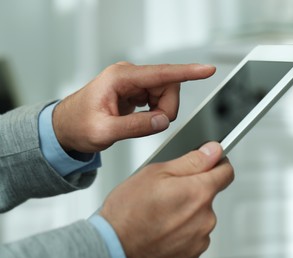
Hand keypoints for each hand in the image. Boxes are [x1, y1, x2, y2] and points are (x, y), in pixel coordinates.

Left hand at [52, 62, 215, 152]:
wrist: (66, 127)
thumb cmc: (78, 125)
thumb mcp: (104, 131)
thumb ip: (135, 126)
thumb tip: (162, 120)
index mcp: (120, 78)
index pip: (161, 73)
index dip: (187, 72)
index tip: (207, 70)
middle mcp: (129, 76)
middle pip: (168, 86)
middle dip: (166, 109)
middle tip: (151, 125)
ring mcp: (133, 82)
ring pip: (165, 93)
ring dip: (160, 111)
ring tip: (138, 123)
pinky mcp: (135, 90)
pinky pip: (158, 98)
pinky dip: (156, 112)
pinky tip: (138, 118)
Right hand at [100, 142, 233, 257]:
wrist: (113, 248)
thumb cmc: (128, 211)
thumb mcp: (156, 173)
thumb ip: (191, 161)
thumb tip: (213, 151)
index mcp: (199, 192)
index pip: (226, 172)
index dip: (217, 163)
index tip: (209, 163)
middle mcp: (205, 218)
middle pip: (209, 194)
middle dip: (193, 189)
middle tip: (168, 191)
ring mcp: (199, 239)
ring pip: (200, 215)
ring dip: (187, 212)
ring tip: (161, 213)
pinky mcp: (192, 254)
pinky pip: (193, 234)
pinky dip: (182, 230)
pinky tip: (163, 227)